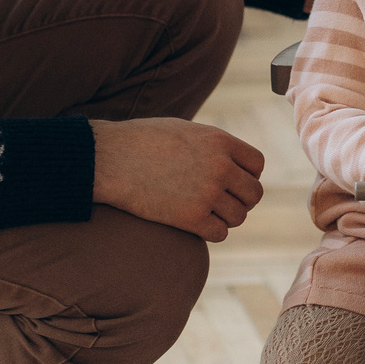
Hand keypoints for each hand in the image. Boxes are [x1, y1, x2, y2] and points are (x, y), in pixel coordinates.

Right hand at [92, 118, 264, 241]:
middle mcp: (220, 166)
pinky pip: (220, 233)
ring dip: (225, 218)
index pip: (257, 165)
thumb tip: (231, 162)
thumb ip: (211, 145)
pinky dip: (211, 232)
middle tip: (222, 203)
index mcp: (219, 141)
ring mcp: (207, 192)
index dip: (248, 176)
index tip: (232, 182)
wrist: (108, 158)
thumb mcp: (183, 130)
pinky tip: (196, 224)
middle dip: (241, 200)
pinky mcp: (191, 217)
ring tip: (205, 212)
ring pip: (238, 217)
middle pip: (253, 194)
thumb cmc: (140, 142)